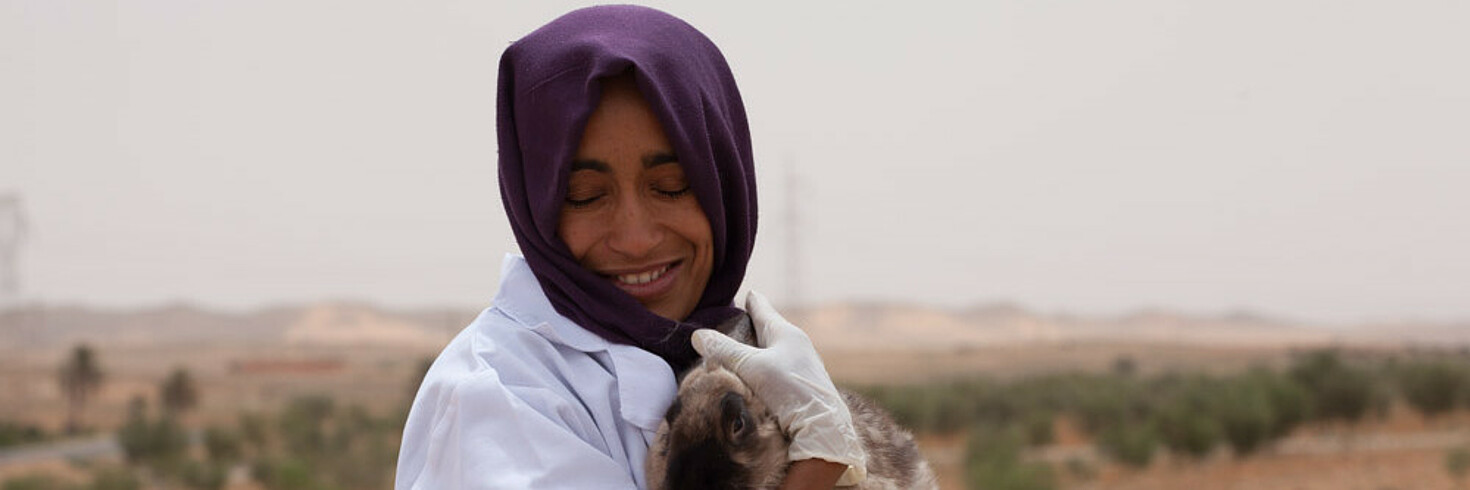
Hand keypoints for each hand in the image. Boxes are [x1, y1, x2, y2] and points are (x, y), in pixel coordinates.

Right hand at [692, 291, 866, 485]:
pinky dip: (763, 370)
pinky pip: (776, 371)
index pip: (764, 310)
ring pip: (772, 352)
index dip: (753, 302)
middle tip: (736, 324)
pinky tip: (755, 379)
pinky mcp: (800, 387)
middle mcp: (796, 346)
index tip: (749, 293)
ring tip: (739, 353)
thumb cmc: (789, 389)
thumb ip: (724, 350)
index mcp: (786, 333)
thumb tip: (698, 334)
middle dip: (752, 329)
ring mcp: (800, 367)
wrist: (820, 427)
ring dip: (757, 352)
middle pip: (769, 331)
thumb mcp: (751, 366)